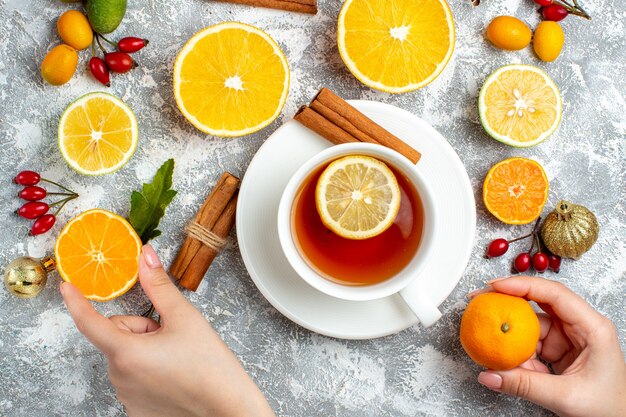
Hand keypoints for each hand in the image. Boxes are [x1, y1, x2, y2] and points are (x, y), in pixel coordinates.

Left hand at [61, 244, 274, 416]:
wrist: (227, 408)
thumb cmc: (210, 365)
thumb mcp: (185, 317)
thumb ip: (158, 285)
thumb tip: (144, 256)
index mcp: (127, 352)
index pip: (90, 322)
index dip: (76, 301)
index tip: (66, 287)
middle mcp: (119, 377)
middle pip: (119, 335)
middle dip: (142, 329)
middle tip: (172, 338)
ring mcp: (126, 396)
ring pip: (127, 355)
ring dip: (146, 350)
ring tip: (176, 358)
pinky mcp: (136, 410)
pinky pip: (132, 378)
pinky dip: (148, 371)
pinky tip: (173, 376)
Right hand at [472, 276, 625, 416]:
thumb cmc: (610, 408)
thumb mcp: (566, 397)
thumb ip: (524, 385)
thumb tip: (489, 375)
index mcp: (592, 328)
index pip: (555, 294)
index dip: (523, 285)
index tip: (495, 285)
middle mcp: (580, 326)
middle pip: (539, 303)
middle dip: (509, 302)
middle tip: (482, 302)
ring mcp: (568, 337)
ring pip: (530, 327)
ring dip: (512, 341)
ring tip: (494, 352)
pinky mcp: (558, 350)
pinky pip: (530, 345)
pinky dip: (517, 356)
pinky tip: (509, 367)